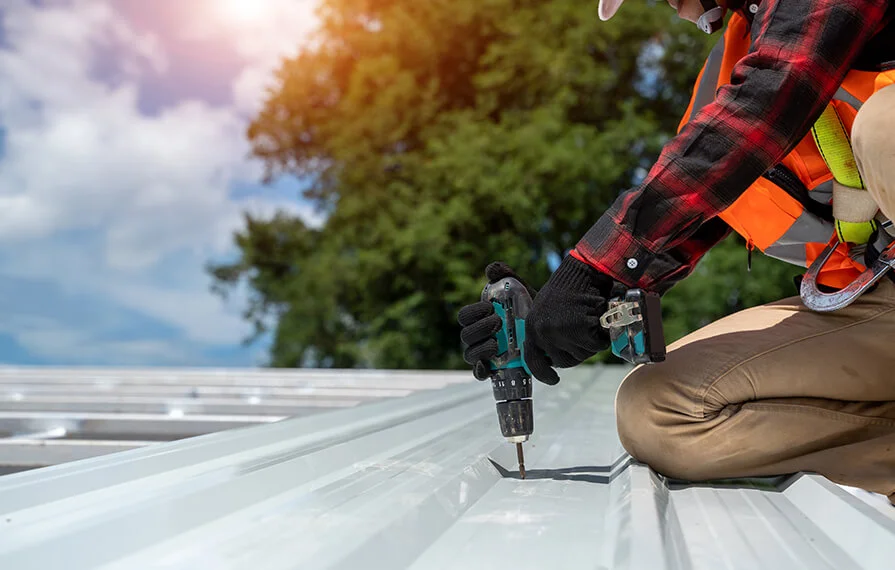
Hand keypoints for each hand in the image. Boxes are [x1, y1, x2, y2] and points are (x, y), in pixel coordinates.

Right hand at [457, 262, 536, 380]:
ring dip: (481, 348)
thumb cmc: (528, 309)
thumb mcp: (520, 290)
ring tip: (498, 343)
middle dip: (480, 329)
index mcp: (478, 318)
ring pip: (470, 354)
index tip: (490, 307)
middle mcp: (476, 337)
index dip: (473, 312)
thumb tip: (491, 270)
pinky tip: (489, 366)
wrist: (548, 330)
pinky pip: (479, 373)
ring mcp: (483, 354)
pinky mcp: (493, 369)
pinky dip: (481, 370)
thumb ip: (506, 275)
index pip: (464, 316)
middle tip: (498, 322)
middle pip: (466, 335)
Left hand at [458, 257, 619, 384]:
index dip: (543, 373)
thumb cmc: (565, 291)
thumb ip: (540, 333)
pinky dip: (600, 338)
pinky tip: (596, 321)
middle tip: (580, 331)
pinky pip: (595, 347)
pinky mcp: (581, 331)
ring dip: (588, 344)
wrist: (581, 272)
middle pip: (562, 361)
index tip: (552, 379)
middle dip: (574, 351)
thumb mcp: (542, 310)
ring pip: (581, 355)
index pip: (532, 360)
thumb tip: (545, 360)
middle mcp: (543, 332)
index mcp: (531, 328)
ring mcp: (561, 332)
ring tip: (586, 322)